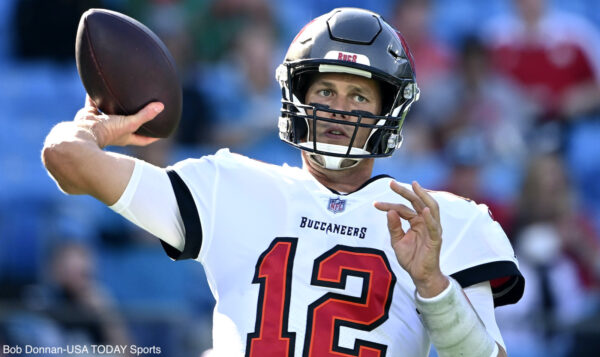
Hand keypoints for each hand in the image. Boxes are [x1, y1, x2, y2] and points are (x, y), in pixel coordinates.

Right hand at [75, 95, 162, 147]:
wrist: (82, 132)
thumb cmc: (108, 131)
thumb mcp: (130, 124)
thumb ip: (144, 115)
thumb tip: (161, 106)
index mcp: (125, 137)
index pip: (142, 140)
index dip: (152, 137)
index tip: (161, 133)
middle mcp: (114, 131)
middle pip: (127, 125)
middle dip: (134, 119)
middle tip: (143, 109)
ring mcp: (101, 123)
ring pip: (110, 112)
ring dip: (115, 105)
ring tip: (122, 95)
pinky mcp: (89, 115)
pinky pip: (93, 102)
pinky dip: (95, 95)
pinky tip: (99, 85)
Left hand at [374, 181, 448, 297]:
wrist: (419, 275)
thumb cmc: (410, 258)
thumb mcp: (397, 241)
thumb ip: (394, 227)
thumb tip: (390, 212)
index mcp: (416, 221)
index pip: (403, 208)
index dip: (389, 205)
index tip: (375, 204)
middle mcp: (425, 222)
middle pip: (417, 202)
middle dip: (405, 191)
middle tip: (391, 183)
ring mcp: (432, 229)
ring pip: (431, 208)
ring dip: (423, 196)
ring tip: (414, 186)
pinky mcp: (436, 240)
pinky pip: (434, 227)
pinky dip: (430, 218)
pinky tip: (424, 210)